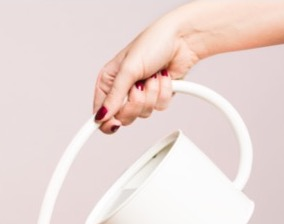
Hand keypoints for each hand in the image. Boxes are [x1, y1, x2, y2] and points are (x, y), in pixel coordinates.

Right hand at [93, 14, 199, 133]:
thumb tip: (101, 116)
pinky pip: (160, 107)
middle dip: (136, 102)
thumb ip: (114, 96)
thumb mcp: (128, 69)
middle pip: (123, 117)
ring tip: (153, 75)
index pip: (100, 112)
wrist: (183, 38)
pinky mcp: (158, 96)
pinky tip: (164, 76)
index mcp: (108, 82)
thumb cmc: (153, 43)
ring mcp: (141, 95)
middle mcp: (122, 90)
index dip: (106, 122)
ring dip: (152, 93)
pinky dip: (165, 91)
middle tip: (139, 87)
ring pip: (143, 113)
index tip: (114, 124)